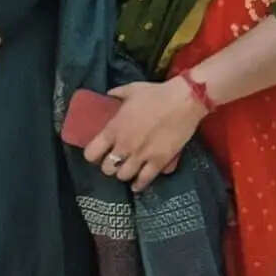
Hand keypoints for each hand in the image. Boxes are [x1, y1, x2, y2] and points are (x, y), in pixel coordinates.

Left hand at [84, 76, 207, 185]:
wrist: (184, 100)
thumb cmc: (157, 94)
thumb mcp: (132, 90)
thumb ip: (117, 94)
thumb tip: (109, 94)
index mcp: (113, 129)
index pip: (91, 153)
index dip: (92, 156)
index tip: (97, 155)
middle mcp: (124, 146)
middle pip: (107, 169)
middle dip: (109, 167)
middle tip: (114, 162)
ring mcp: (141, 156)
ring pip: (123, 176)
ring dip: (124, 174)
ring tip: (126, 170)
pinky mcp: (159, 161)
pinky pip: (144, 180)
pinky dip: (139, 184)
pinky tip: (136, 185)